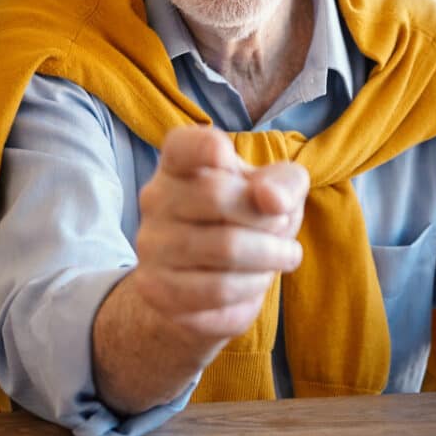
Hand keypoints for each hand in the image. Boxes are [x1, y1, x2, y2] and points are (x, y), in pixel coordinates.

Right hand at [129, 125, 307, 343]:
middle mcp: (156, 199)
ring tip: (280, 256)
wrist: (216, 282)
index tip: (226, 157)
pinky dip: (253, 286)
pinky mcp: (156, 288)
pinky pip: (218, 289)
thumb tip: (273, 200)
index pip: (183, 146)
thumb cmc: (250, 220)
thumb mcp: (280, 191)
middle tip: (283, 228)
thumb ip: (285, 182)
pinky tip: (257, 279)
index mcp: (180, 163)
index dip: (207, 148)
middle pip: (217, 196)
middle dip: (268, 217)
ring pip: (225, 248)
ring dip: (270, 256)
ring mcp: (151, 245)